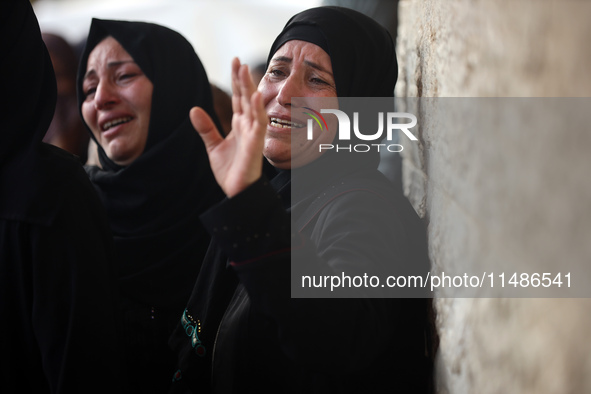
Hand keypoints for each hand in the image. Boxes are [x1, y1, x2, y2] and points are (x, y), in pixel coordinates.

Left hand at [190, 58, 267, 197]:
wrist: (236, 192)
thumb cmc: (230, 171)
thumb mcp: (213, 146)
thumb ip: (206, 128)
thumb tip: (194, 109)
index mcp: (239, 125)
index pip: (238, 98)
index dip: (236, 81)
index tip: (235, 62)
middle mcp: (248, 126)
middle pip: (246, 98)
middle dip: (242, 79)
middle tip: (238, 60)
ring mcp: (253, 134)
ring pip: (253, 106)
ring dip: (250, 88)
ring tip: (245, 70)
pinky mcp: (256, 144)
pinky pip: (259, 124)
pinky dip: (258, 109)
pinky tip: (255, 96)